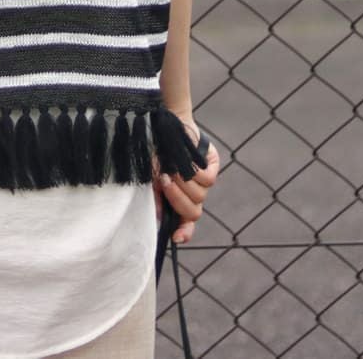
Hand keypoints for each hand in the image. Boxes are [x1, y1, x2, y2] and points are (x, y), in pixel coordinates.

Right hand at [152, 120, 219, 243]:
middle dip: (178, 199)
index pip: (185, 222)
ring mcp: (204, 179)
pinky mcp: (212, 165)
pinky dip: (194, 173)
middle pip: (193, 212)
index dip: (183, 232)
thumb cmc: (152, 150)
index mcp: (177, 196)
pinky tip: (184, 162)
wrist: (162, 124)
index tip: (176, 237)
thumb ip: (156, 197)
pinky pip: (208, 181)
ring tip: (170, 168)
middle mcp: (192, 190)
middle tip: (164, 182)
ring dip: (183, 183)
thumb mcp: (150, 176)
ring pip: (200, 197)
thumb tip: (159, 219)